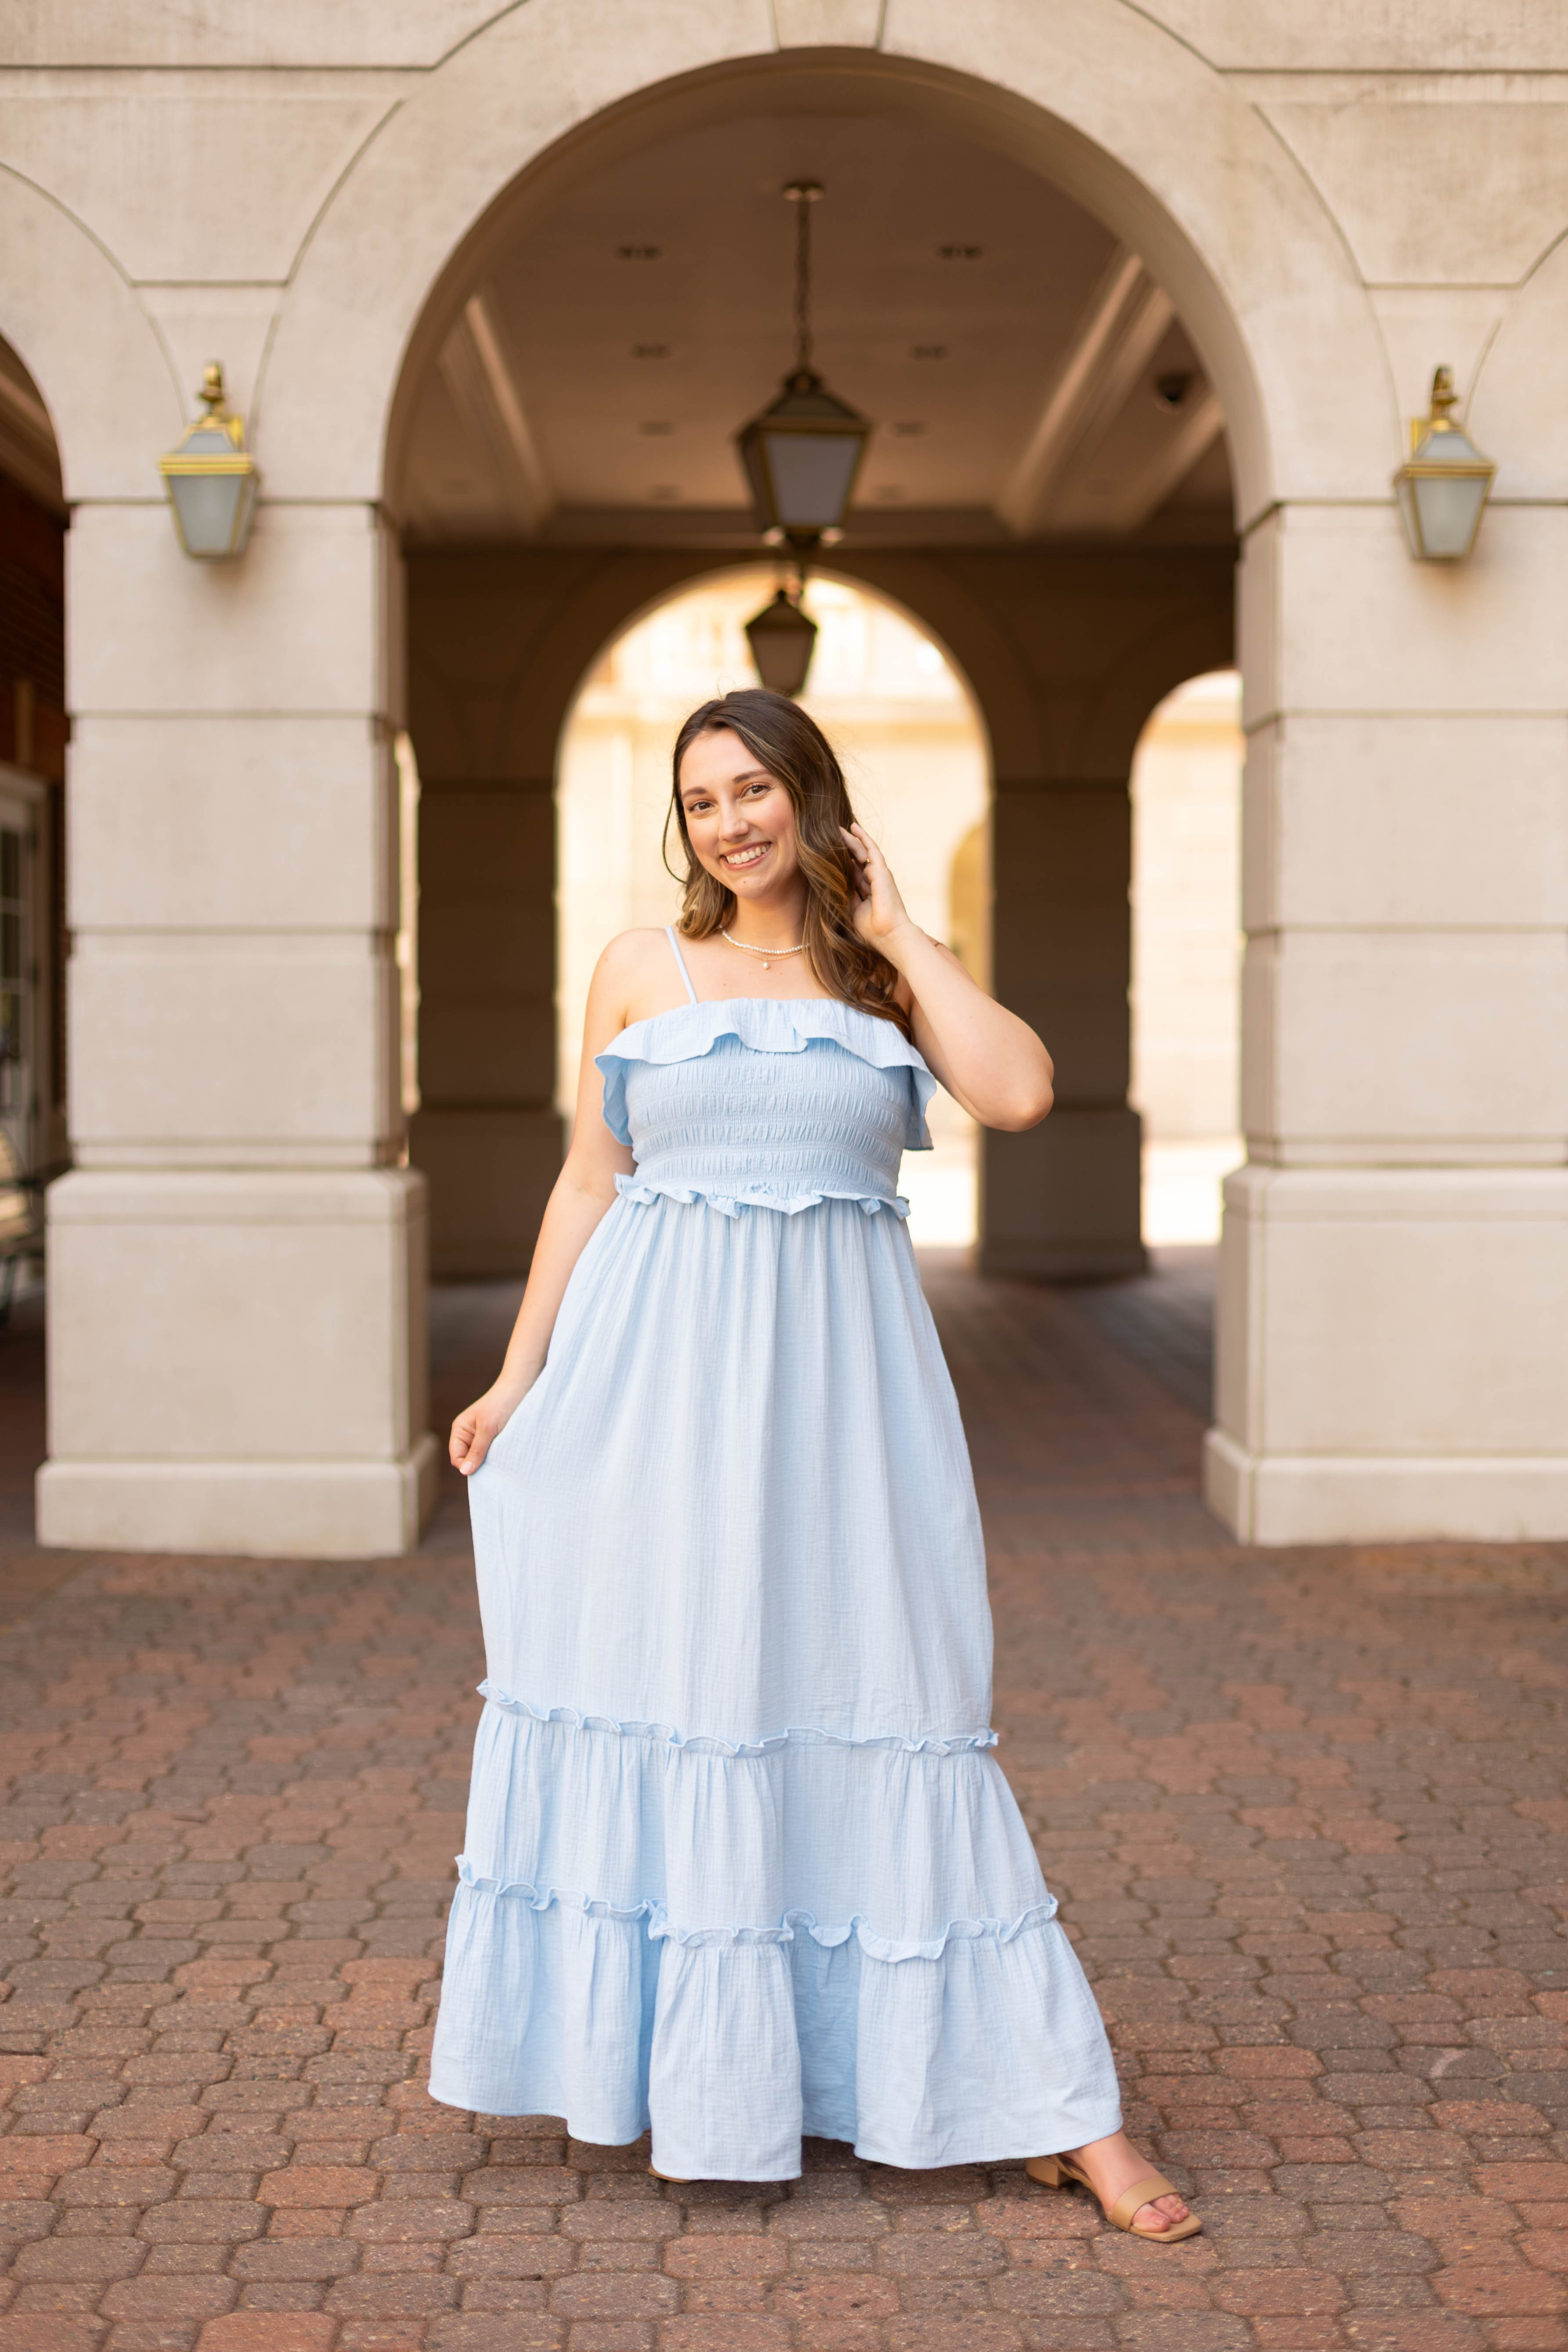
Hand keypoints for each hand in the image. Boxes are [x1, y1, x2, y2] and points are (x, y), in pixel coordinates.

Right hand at [449, 1389, 517, 1476]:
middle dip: (479, 1463)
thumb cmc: (501, 1404)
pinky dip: (497, 1455)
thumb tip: (464, 1472)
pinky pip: (492, 1453)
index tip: (484, 1467)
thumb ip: (476, 1450)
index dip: (467, 1465)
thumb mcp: (488, 1429)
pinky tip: (506, 1452)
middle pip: (468, 1460)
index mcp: (460, 1430)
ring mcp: (481, 1437)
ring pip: (481, 1458)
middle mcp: (468, 1435)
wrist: (520, 1388)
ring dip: (490, 1459)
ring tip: (501, 1454)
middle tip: (495, 1460)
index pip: (456, 1458)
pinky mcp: (494, 1438)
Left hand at [840, 822, 916, 954]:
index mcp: (867, 892)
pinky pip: (871, 849)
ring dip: (850, 840)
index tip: (828, 854)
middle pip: (856, 860)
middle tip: (830, 835)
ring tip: (837, 829)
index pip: (852, 873)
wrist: (889, 934)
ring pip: (861, 852)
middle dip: (844, 848)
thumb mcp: (851, 911)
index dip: (842, 863)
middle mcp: (874, 881)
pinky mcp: (881, 870)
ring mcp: (879, 875)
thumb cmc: (872, 930)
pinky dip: (862, 837)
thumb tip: (830, 884)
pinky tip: (853, 827)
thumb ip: (844, 896)